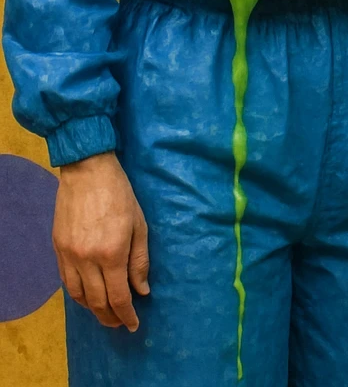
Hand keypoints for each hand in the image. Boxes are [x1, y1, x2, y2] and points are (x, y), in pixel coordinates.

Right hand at [53, 152, 149, 329]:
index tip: (134, 324)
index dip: (127, 315)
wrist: (88, 171)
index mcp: (111, 253)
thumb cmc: (120, 194)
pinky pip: (66, 282)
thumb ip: (140, 260)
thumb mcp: (139, 224)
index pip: (118, 297)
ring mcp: (69, 255)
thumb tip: (142, 290)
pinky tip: (87, 296)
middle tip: (121, 324)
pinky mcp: (58, 248)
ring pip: (79, 296)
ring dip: (93, 310)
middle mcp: (87, 259)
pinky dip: (78, 294)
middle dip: (110, 317)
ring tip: (105, 313)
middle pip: (97, 302)